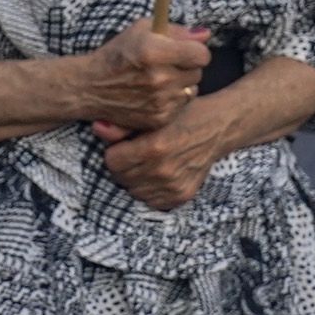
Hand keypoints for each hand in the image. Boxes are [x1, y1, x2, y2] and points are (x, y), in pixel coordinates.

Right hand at [81, 16, 213, 132]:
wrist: (92, 86)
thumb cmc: (118, 53)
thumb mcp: (142, 29)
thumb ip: (176, 30)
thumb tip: (205, 35)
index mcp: (154, 52)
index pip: (202, 55)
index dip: (195, 51)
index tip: (186, 50)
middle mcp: (159, 78)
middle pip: (198, 72)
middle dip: (187, 66)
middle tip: (169, 63)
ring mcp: (160, 101)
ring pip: (192, 89)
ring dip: (181, 83)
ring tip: (161, 78)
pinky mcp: (159, 118)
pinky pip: (181, 105)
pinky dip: (173, 99)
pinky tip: (156, 93)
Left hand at [94, 99, 226, 210]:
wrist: (217, 128)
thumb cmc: (183, 115)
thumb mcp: (154, 113)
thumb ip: (123, 124)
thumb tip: (96, 128)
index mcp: (154, 147)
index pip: (112, 161)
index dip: (116, 151)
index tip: (125, 144)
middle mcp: (163, 171)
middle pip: (121, 177)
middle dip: (123, 165)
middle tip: (135, 152)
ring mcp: (173, 186)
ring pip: (134, 191)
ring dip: (135, 178)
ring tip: (147, 163)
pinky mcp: (181, 196)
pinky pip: (151, 200)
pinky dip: (150, 189)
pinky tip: (158, 173)